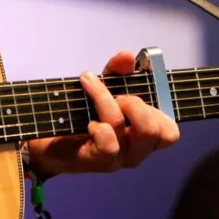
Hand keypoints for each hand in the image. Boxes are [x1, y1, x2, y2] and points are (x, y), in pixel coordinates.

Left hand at [24, 50, 180, 176]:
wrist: (49, 137)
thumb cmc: (83, 113)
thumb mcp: (105, 86)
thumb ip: (118, 70)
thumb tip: (128, 56)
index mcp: (144, 135)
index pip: (169, 133)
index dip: (160, 110)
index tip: (139, 91)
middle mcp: (136, 151)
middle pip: (154, 130)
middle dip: (135, 103)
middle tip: (118, 95)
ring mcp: (118, 158)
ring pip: (123, 127)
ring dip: (105, 100)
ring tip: (91, 89)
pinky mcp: (97, 162)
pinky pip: (108, 143)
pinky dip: (98, 126)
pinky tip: (88, 122)